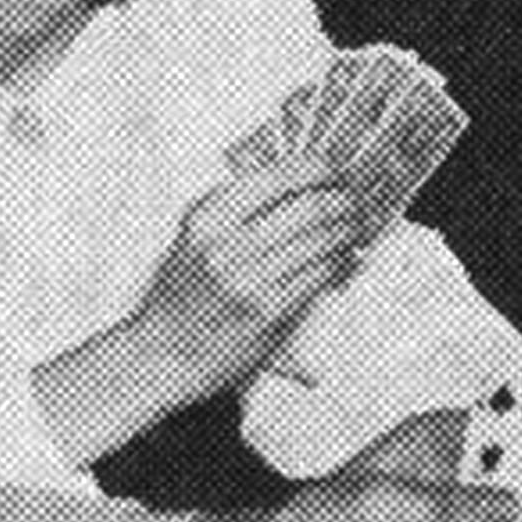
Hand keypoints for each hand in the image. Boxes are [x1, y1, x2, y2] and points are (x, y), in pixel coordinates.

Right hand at [127, 165, 377, 401]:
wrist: (165, 353)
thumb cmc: (184, 294)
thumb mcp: (196, 237)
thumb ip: (238, 206)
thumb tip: (299, 177)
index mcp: (209, 217)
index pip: (282, 175)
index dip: (322, 169)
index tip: (337, 170)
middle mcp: (227, 244)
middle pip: (311, 206)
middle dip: (345, 201)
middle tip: (356, 202)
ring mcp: (249, 279)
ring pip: (323, 240)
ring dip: (349, 231)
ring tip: (356, 229)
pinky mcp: (269, 311)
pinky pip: (321, 275)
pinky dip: (342, 263)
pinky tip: (345, 260)